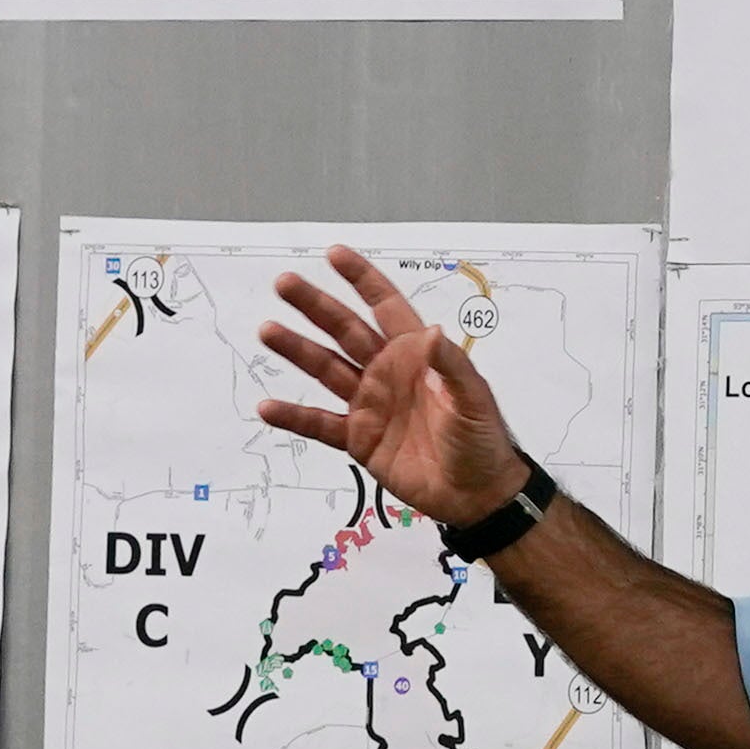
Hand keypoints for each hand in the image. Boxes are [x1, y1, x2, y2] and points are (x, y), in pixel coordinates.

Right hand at [253, 244, 531, 526]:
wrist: (476, 494)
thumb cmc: (482, 441)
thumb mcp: (473, 400)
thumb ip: (451, 367)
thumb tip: (433, 332)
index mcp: (415, 355)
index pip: (385, 307)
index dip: (362, 280)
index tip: (334, 254)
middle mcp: (386, 372)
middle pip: (345, 331)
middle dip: (315, 306)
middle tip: (284, 282)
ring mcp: (369, 404)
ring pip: (326, 370)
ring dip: (297, 350)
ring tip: (268, 330)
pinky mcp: (358, 438)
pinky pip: (320, 424)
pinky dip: (295, 416)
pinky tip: (267, 406)